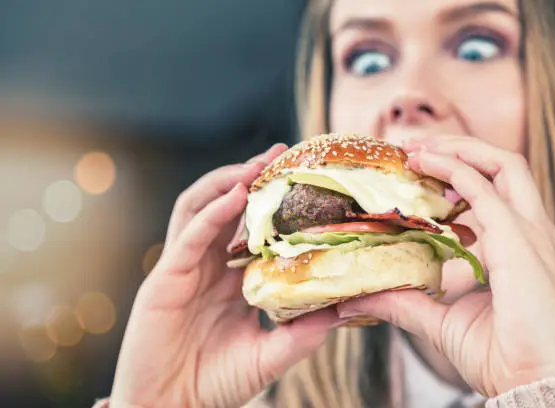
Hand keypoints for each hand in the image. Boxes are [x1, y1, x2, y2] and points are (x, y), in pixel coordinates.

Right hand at [110, 143, 343, 407]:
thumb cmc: (216, 385)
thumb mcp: (269, 356)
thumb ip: (303, 333)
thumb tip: (346, 309)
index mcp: (229, 278)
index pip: (249, 227)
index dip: (272, 203)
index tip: (302, 181)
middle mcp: (206, 265)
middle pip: (223, 206)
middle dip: (249, 177)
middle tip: (280, 154)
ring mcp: (183, 268)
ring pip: (198, 208)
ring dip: (226, 182)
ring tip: (256, 165)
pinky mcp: (164, 279)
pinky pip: (187, 237)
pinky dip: (211, 213)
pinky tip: (234, 197)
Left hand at [336, 135, 554, 396]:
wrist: (535, 384)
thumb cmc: (500, 356)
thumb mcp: (440, 320)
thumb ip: (404, 303)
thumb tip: (359, 298)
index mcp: (520, 246)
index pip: (495, 190)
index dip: (457, 172)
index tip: (416, 168)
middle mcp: (532, 232)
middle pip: (504, 165)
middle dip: (459, 147)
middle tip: (413, 147)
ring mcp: (532, 233)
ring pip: (503, 164)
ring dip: (457, 148)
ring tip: (415, 147)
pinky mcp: (521, 242)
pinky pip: (487, 190)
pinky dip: (455, 168)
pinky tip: (425, 163)